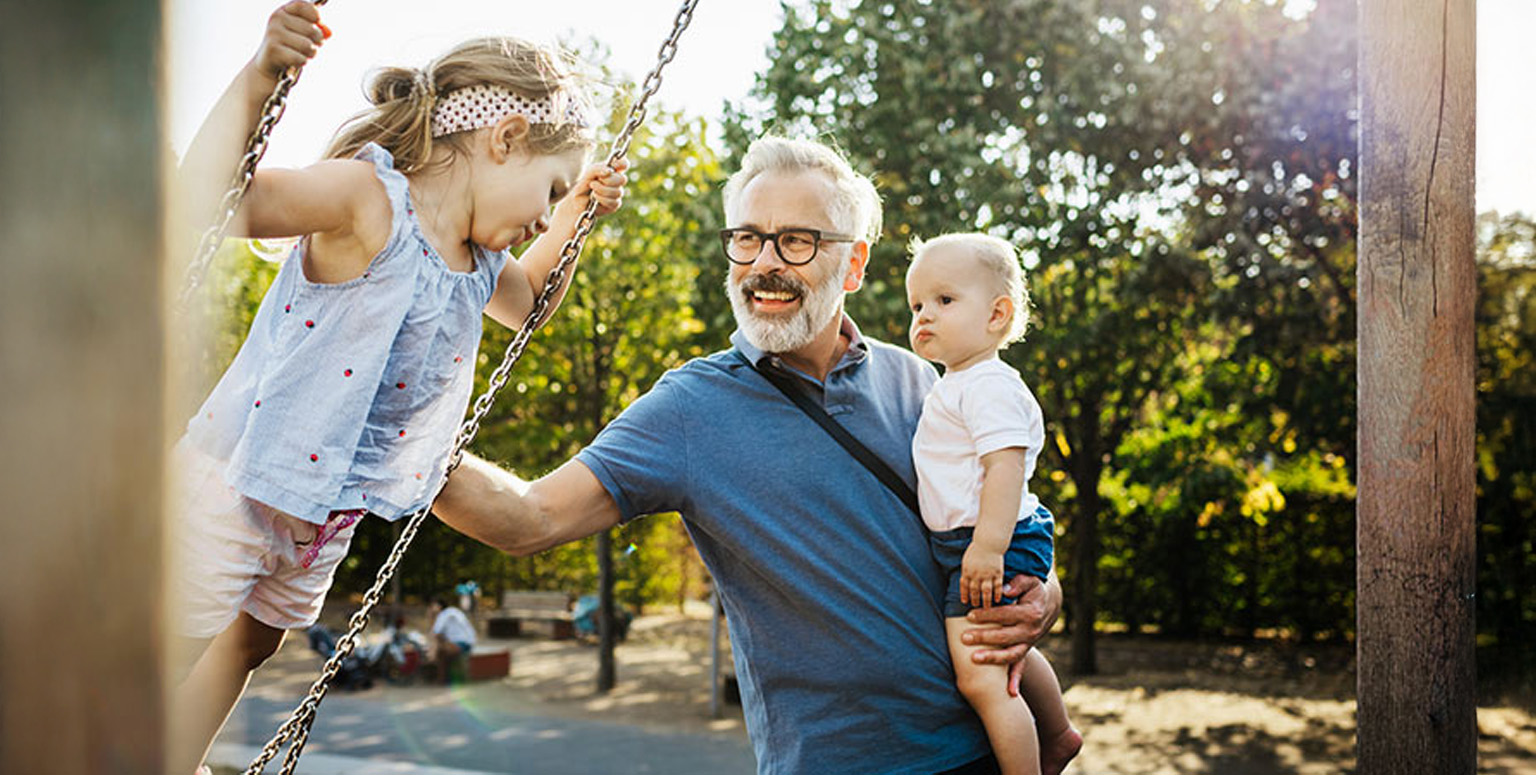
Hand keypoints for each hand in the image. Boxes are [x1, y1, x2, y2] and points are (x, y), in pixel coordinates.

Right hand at [253, 1, 328, 79]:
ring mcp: (273, 33)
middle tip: (308, 47)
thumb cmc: (290, 46)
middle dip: (317, 42)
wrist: (269, 64)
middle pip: (312, 30)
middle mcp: (276, 19)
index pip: (305, 6)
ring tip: (301, 54)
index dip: (316, 17)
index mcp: (284, 11)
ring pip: (308, 45)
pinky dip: (301, 62)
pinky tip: (293, 61)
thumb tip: (328, 32)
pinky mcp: (273, 49)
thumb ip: (318, 29)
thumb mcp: (303, 34)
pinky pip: (300, 58)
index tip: (317, 25)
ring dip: (310, 53)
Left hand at [567, 158, 629, 218]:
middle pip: (622, 179)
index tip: (614, 166)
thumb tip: (609, 171)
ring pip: (617, 192)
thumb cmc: (584, 185)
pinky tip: (594, 198)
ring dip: (602, 190)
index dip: (622, 164)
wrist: (577, 200)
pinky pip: (613, 202)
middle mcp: (617, 181)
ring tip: (592, 191)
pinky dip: (601, 199)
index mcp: (612, 171)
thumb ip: (598, 169)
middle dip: (608, 181)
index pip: (623, 164)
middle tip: (595, 181)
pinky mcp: (615, 205)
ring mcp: (617, 193)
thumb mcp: (588, 173)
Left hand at [959, 543, 1003, 607]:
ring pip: (986, 591)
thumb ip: (967, 571)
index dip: (964, 594)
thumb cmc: (977, 549)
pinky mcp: (998, 573)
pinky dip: (997, 594)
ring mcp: (987, 574)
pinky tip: (998, 600)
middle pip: (974, 590)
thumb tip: (964, 580)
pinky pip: (997, 586)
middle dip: (975, 599)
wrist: (989, 542)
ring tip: (987, 607)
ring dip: (986, 600)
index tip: (965, 601)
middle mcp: (976, 574)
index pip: (964, 585)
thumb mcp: (967, 559)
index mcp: (967, 570)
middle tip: (976, 606)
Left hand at [962, 573, 1058, 694]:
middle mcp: (1031, 631)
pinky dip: (1016, 680)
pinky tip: (1010, 693)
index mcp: (1031, 613)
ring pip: (1011, 654)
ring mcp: (1029, 643)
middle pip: (1005, 636)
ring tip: (974, 659)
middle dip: (984, 637)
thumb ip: (1017, 583)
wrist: (1048, 604)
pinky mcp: (1025, 650)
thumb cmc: (1032, 590)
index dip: (988, 614)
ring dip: (993, 658)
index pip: (1006, 614)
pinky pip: (1021, 667)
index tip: (970, 615)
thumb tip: (1005, 590)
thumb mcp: (1029, 580)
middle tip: (964, 637)